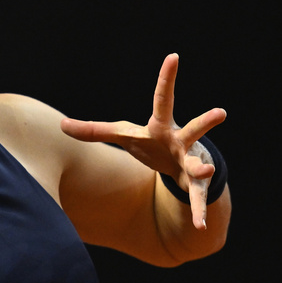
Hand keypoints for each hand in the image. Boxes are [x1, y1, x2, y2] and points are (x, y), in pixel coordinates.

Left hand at [60, 53, 226, 229]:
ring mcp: (190, 162)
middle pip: (193, 129)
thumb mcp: (122, 135)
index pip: (162, 99)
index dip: (167, 78)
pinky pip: (197, 199)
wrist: (177, 166)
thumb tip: (60, 125)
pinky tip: (199, 226)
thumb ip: (93, 130)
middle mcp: (180, 141)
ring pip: (198, 165)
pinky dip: (198, 212)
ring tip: (209, 170)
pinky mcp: (194, 184)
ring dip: (202, 168)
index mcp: (160, 127)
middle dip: (205, 122)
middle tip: (221, 113)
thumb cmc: (149, 144)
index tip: (174, 56)